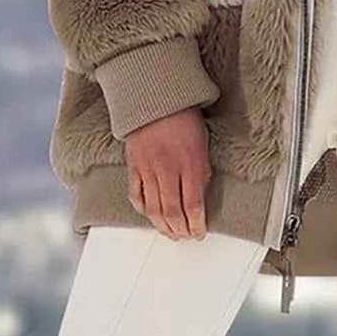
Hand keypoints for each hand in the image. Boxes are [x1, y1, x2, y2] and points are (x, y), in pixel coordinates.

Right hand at [126, 107, 211, 240]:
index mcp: (189, 163)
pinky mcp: (133, 166)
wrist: (157, 98)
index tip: (199, 232)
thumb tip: (200, 199)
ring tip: (170, 233)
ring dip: (162, 226)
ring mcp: (148, 169)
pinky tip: (150, 215)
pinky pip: (135, 195)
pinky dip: (142, 210)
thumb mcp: (203, 144)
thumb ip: (201, 172)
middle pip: (172, 212)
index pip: (193, 205)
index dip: (196, 225)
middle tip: (185, 237)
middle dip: (180, 231)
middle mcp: (168, 169)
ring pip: (153, 209)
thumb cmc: (184, 118)